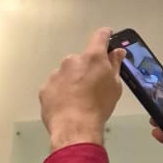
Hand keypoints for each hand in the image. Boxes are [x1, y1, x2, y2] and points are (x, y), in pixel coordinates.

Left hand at [39, 27, 122, 148]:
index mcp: (92, 58)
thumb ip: (115, 65)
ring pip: (66, 74)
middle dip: (86, 69)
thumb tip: (117, 52)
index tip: (107, 37)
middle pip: (81, 60)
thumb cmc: (99, 106)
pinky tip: (66, 106)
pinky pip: (55, 87)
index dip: (105, 35)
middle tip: (92, 86)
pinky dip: (60, 93)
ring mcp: (56, 74)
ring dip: (72, 81)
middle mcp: (72, 61)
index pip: (100, 37)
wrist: (74, 127)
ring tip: (77, 101)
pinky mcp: (45, 88)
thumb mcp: (115, 86)